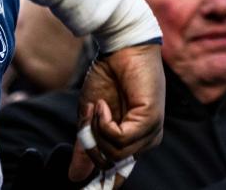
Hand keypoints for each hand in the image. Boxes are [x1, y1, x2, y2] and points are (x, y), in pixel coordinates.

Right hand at [69, 43, 164, 180]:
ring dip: (98, 129)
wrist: (120, 49)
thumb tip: (75, 177)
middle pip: (111, 164)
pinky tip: (104, 104)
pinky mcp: (151, 119)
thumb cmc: (108, 77)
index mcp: (133, 139)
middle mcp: (145, 138)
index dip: (103, 182)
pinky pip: (120, 139)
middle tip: (90, 114)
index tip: (84, 187)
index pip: (120, 172)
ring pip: (115, 153)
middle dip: (92, 143)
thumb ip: (86, 146)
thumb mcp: (90, 117)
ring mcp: (151, 130)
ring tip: (99, 105)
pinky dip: (105, 123)